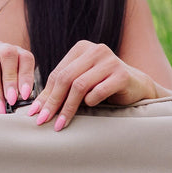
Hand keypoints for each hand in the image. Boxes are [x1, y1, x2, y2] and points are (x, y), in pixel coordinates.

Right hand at [0, 42, 36, 114]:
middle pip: (8, 55)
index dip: (26, 76)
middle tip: (12, 100)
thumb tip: (25, 101)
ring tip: (1, 105)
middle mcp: (0, 47)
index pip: (25, 57)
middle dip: (11, 80)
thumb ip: (19, 89)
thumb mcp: (11, 86)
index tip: (25, 95)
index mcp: (15, 52)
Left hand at [26, 40, 160, 130]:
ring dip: (68, 107)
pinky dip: (91, 101)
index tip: (35, 113)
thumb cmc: (103, 85)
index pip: (58, 73)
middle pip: (66, 78)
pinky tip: (91, 107)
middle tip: (44, 120)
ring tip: (61, 123)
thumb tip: (35, 108)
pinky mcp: (121, 74)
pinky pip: (98, 91)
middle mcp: (95, 50)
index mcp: (81, 48)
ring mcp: (110, 60)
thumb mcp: (81, 83)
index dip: (45, 95)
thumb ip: (61, 89)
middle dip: (53, 102)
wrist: (136, 86)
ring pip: (79, 85)